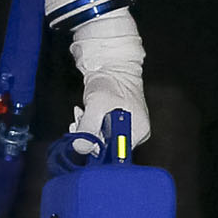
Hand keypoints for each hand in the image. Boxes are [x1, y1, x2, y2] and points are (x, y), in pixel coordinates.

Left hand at [65, 8, 149, 149]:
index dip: (97, 148)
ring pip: (103, 138)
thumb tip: (80, 148)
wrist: (112, 63)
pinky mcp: (118, 120)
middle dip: (90, 136)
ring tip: (81, 113)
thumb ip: (88, 129)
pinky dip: (90, 123)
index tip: (83, 137)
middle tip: (79, 122)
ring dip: (87, 129)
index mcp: (138, 132)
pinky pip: (102, 129)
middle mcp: (136, 132)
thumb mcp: (96, 106)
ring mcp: (128, 126)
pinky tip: (84, 113)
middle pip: (109, 146)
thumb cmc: (110, 82)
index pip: (115, 154)